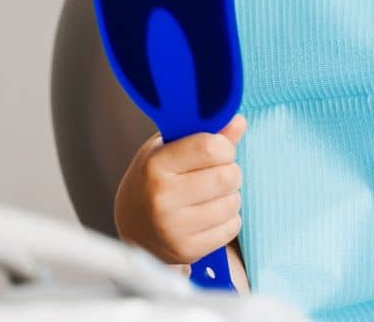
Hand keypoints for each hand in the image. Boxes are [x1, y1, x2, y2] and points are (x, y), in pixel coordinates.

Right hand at [114, 114, 246, 268]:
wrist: (133, 226)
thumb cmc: (156, 178)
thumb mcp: (171, 149)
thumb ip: (207, 135)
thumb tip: (240, 121)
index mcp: (156, 165)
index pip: (211, 147)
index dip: (224, 147)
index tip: (218, 150)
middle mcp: (162, 197)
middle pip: (227, 176)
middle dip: (229, 171)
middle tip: (215, 174)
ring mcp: (173, 228)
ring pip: (233, 203)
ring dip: (229, 196)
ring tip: (210, 196)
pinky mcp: (186, 250)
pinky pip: (231, 227)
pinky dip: (228, 219)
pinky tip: (209, 216)